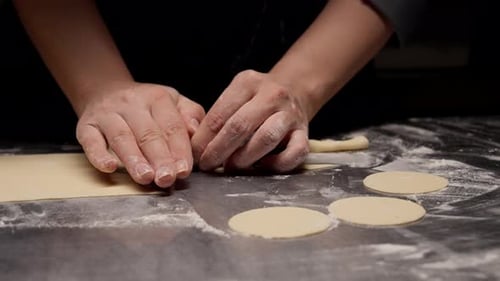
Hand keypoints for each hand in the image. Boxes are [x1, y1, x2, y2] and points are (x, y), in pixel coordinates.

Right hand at [76, 82, 204, 186]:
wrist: (105, 90)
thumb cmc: (147, 104)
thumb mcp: (174, 101)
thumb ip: (191, 115)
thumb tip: (196, 132)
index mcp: (157, 98)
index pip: (171, 126)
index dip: (179, 149)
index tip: (183, 170)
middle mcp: (132, 104)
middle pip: (148, 134)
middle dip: (159, 158)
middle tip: (166, 178)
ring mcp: (107, 114)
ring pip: (122, 137)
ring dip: (134, 160)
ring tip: (145, 177)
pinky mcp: (86, 126)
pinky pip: (90, 140)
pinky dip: (98, 155)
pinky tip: (108, 168)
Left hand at [191, 70, 309, 171]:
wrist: (295, 90)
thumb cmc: (256, 100)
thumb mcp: (236, 96)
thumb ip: (218, 117)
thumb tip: (196, 147)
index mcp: (247, 83)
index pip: (220, 113)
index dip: (204, 138)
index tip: (195, 154)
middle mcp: (271, 95)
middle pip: (240, 126)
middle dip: (219, 150)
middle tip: (208, 165)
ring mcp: (290, 114)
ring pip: (266, 137)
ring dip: (245, 157)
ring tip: (232, 167)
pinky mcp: (305, 133)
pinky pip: (295, 153)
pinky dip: (277, 164)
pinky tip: (263, 167)